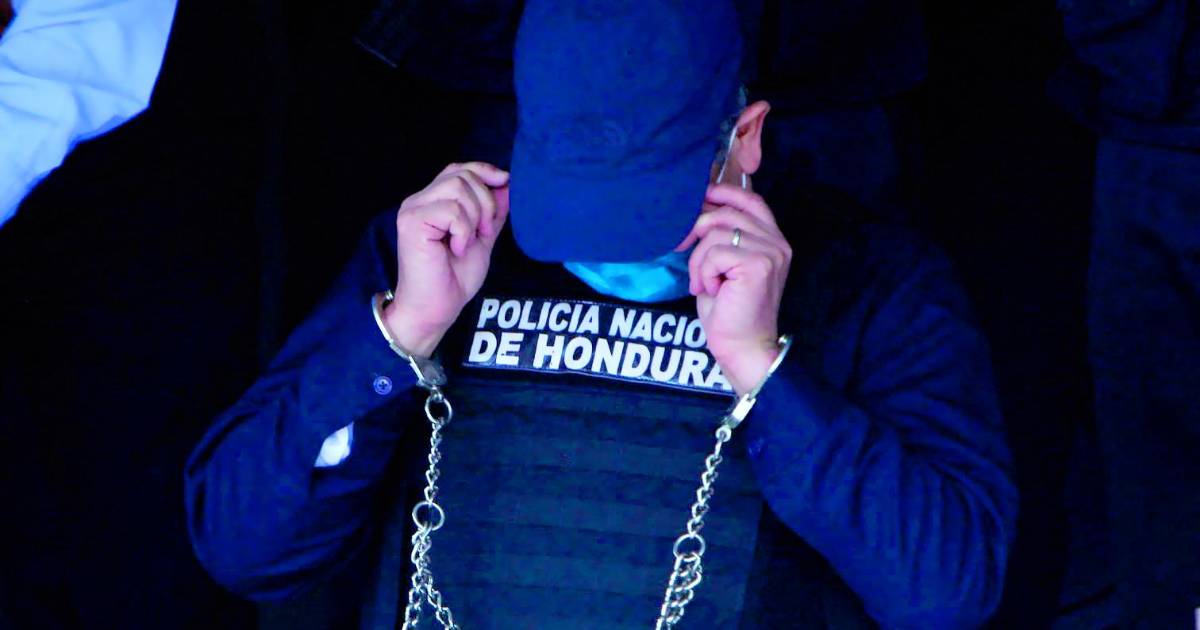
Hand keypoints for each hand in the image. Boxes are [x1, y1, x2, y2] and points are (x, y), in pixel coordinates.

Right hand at [383, 162, 509, 356]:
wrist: (436, 309)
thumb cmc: (454, 279)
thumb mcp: (482, 239)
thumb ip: (492, 213)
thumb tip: (507, 185)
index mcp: (433, 201)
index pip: (458, 169)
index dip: (483, 171)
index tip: (504, 183)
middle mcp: (419, 201)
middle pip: (462, 175)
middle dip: (484, 202)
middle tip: (482, 232)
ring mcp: (412, 210)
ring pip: (458, 189)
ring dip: (474, 217)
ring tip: (468, 242)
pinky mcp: (411, 222)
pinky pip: (451, 210)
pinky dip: (463, 231)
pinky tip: (456, 249)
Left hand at [679, 184, 790, 394]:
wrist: (742, 347)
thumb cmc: (730, 310)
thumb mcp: (724, 265)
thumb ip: (721, 236)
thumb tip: (700, 208)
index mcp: (773, 240)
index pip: (751, 200)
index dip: (725, 192)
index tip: (703, 196)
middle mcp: (777, 242)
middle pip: (725, 213)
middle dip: (699, 234)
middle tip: (696, 265)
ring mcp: (770, 252)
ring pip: (715, 232)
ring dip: (699, 260)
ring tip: (705, 283)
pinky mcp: (757, 264)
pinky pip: (714, 252)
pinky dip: (704, 272)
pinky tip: (712, 290)